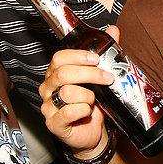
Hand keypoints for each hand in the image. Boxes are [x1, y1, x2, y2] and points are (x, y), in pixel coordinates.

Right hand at [39, 28, 121, 157]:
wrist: (92, 133)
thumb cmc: (92, 104)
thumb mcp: (99, 77)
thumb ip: (105, 53)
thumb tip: (113, 31)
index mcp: (56, 73)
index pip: (59, 58)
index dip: (78, 56)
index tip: (96, 59)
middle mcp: (48, 88)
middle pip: (63, 74)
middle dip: (90, 74)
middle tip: (107, 78)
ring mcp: (49, 106)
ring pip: (67, 93)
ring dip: (88, 95)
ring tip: (94, 100)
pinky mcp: (54, 123)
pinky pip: (68, 112)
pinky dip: (83, 110)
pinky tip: (87, 112)